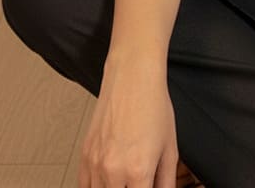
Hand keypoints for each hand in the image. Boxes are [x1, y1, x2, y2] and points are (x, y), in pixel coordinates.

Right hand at [78, 55, 177, 187]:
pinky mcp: (85, 155)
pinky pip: (84, 186)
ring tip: (125, 181)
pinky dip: (95, 187)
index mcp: (138, 171)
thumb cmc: (153, 106)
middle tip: (137, 183)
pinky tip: (108, 182)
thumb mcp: (170, 147)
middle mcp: (113, 171)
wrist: (133, 77)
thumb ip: (166, 181)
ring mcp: (95, 164)